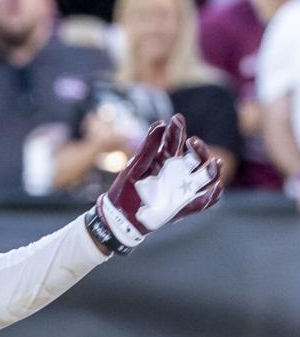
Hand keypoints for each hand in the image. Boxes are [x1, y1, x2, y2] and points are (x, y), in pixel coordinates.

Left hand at [87, 114, 222, 254]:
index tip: (177, 118)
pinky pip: (203, 203)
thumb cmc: (125, 189)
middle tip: (193, 142)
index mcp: (163, 160)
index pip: (174, 142)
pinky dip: (212, 197)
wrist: (119, 218)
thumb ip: (149, 147)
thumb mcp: (136, 167)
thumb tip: (161, 123)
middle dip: (199, 149)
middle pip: (196, 158)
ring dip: (214, 170)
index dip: (178, 130)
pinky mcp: (183, 208)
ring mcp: (181, 190)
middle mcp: (176, 173)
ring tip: (215, 162)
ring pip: (205, 178)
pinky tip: (216, 188)